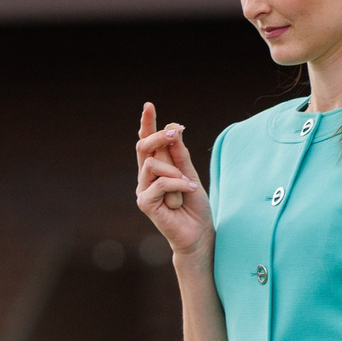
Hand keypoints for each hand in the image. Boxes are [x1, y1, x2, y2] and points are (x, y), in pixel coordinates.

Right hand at [135, 104, 210, 257]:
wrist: (198, 234)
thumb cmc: (195, 207)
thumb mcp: (191, 174)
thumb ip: (181, 155)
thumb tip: (174, 129)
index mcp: (156, 168)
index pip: (147, 142)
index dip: (147, 124)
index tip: (149, 106)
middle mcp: (146, 178)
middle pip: (143, 147)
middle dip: (160, 136)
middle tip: (177, 133)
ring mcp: (143, 191)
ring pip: (152, 165)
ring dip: (175, 171)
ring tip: (189, 184)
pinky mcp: (145, 204)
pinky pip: (159, 183)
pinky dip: (177, 184)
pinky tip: (189, 190)